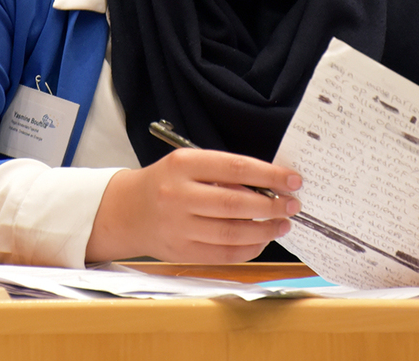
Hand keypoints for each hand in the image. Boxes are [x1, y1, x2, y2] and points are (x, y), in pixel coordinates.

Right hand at [86, 148, 301, 263]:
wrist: (125, 211)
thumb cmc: (165, 183)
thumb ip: (224, 173)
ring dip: (264, 230)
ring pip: (231, 232)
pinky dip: (248, 248)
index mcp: (183, 165)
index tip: (292, 180)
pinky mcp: (180, 251)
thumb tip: (269, 186)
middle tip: (292, 205)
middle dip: (271, 205)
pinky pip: (222, 254)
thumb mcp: (189, 164)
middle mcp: (178, 195)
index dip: (269, 174)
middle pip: (235, 203)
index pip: (235, 167)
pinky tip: (262, 240)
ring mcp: (177, 226)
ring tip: (282, 224)